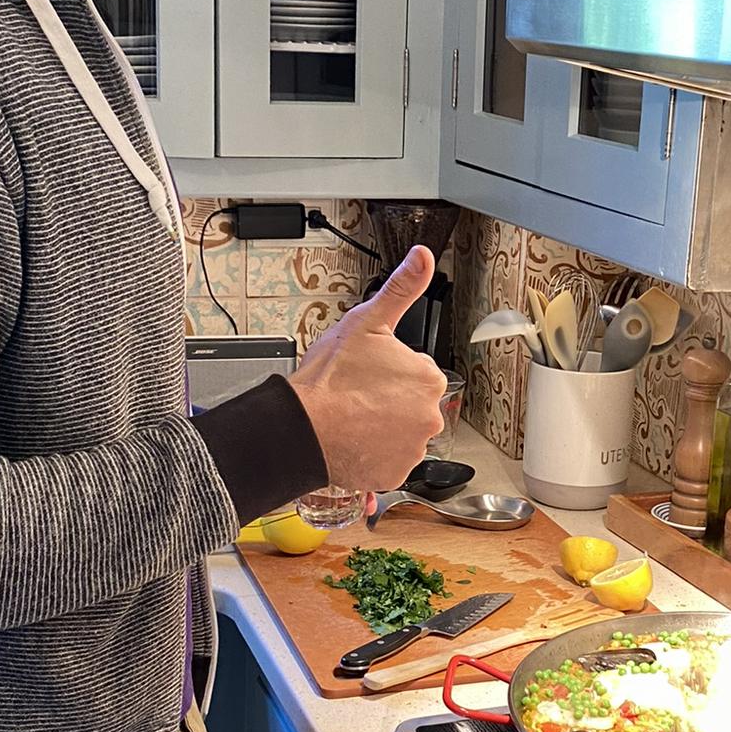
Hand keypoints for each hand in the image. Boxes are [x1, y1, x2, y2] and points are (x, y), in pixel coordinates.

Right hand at [288, 246, 447, 493]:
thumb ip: (401, 289)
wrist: (301, 428)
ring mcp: (412, 449)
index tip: (367, 372)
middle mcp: (429, 417)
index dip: (388, 370)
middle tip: (357, 395)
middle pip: (411, 404)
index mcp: (427, 379)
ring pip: (400, 432)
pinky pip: (389, 460)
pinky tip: (353, 439)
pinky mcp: (394, 473)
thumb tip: (423, 258)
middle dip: (389, 400)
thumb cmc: (329, 379)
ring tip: (353, 418)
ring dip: (382, 427)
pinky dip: (373, 453)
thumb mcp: (366, 321)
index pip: (416, 372)